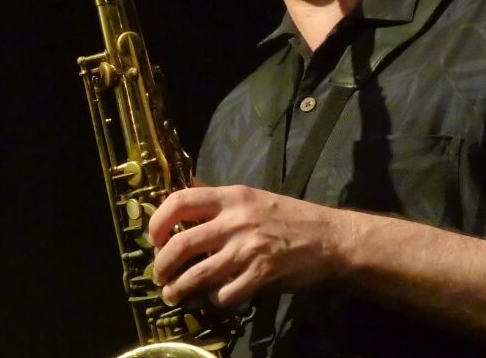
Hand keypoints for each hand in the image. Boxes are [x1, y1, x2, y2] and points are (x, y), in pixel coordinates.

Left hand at [149, 182, 349, 307]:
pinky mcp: (260, 275)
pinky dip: (216, 300)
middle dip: (162, 265)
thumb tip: (189, 185)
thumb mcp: (254, 197)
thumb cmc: (291, 216)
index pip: (180, 201)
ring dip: (179, 289)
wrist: (331, 239)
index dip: (157, 221)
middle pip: (180, 244)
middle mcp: (235, 221)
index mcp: (232, 197)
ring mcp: (248, 249)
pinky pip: (224, 294)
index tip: (154, 238)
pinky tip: (219, 297)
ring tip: (174, 294)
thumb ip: (220, 198)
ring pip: (196, 275)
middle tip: (160, 274)